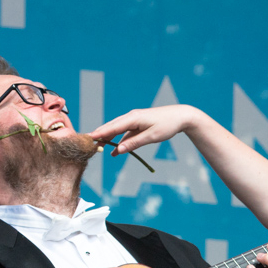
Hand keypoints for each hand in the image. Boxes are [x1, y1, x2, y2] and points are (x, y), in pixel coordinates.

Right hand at [88, 104, 203, 155]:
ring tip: (96, 147)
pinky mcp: (138, 125)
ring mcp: (134, 120)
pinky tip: (114, 151)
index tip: (88, 138)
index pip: (112, 126)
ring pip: (117, 129)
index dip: (100, 133)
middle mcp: (131, 117)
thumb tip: (118, 150)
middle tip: (86, 143)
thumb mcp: (151, 137)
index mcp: (133, 118)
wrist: (181, 116)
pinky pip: (125, 133)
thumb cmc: (167, 125)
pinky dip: (119, 141)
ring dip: (107, 138)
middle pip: (111, 127)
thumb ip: (134, 143)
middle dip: (99, 135)